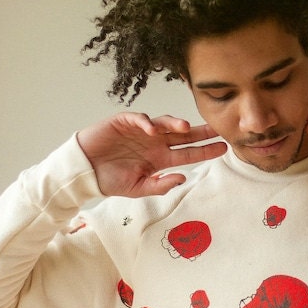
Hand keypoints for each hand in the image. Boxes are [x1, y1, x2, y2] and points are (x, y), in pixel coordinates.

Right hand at [77, 113, 226, 196]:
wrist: (84, 171)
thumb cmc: (109, 180)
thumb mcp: (137, 188)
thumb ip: (160, 185)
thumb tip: (183, 179)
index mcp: (160, 158)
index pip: (188, 153)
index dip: (205, 150)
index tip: (224, 147)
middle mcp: (154, 142)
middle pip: (182, 135)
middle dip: (200, 131)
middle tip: (218, 128)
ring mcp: (141, 131)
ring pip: (164, 123)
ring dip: (174, 124)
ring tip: (185, 128)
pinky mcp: (124, 122)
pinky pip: (138, 119)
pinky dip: (146, 122)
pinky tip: (151, 129)